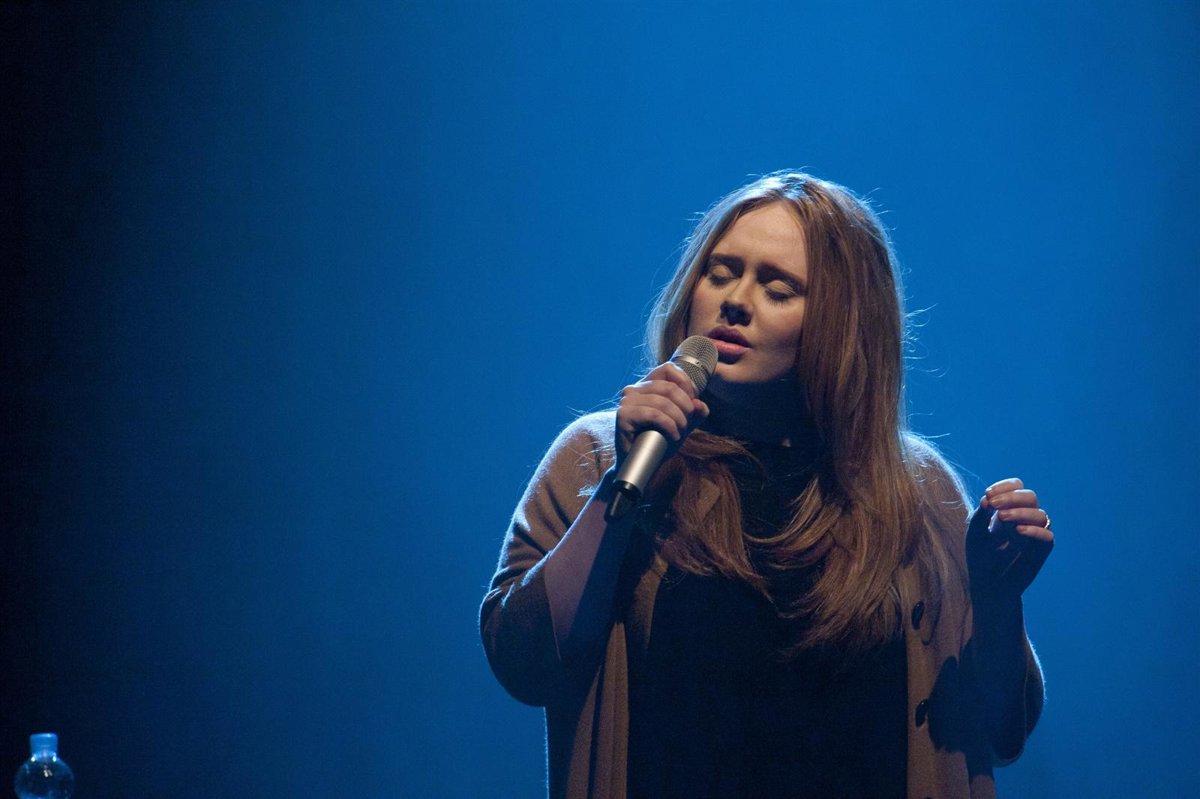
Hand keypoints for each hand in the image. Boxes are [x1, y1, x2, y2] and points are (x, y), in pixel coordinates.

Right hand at [615, 362, 709, 468]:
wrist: (641, 465)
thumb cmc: (659, 442)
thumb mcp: (682, 425)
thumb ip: (694, 413)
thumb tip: (700, 405)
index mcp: (646, 385)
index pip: (668, 369)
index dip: (686, 384)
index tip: (691, 405)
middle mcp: (633, 389)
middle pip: (669, 387)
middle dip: (685, 407)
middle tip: (687, 424)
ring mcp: (626, 402)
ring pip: (662, 402)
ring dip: (678, 420)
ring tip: (680, 433)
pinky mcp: (623, 416)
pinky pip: (653, 414)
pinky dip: (669, 426)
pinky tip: (673, 436)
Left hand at [966, 478, 1053, 605]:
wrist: (986, 585)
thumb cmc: (979, 557)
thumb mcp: (975, 533)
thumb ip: (981, 515)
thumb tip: (987, 498)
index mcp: (1008, 509)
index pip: (1016, 487)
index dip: (1006, 486)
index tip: (988, 494)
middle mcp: (1024, 519)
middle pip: (1030, 496)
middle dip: (1012, 497)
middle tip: (994, 505)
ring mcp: (1034, 534)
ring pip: (1040, 514)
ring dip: (1021, 512)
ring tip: (1002, 518)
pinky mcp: (1041, 551)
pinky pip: (1047, 536)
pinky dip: (1035, 530)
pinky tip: (1018, 530)